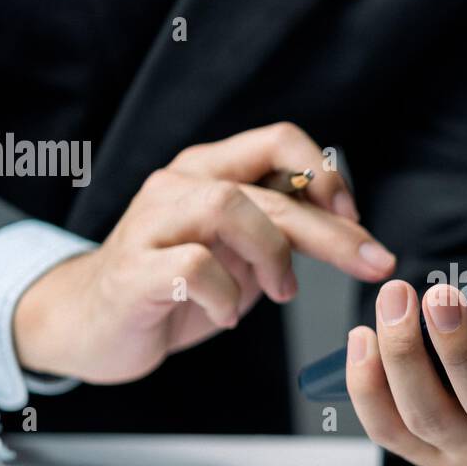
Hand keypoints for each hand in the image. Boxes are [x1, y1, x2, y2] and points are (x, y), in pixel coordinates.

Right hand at [13, 123, 396, 382]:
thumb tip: (350, 226)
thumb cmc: (173, 286)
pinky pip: (193, 266)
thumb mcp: (240, 252)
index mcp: (211, 170)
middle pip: (269, 189)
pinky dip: (226, 295)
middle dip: (332, 230)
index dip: (326, 175)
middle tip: (373, 263)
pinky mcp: (133, 268)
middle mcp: (180, 184)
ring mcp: (152, 222)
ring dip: (272, 254)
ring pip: (228, 206)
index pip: (279, 140)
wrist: (93, 325)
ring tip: (280, 292)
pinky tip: (227, 316)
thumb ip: (281, 229)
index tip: (354, 219)